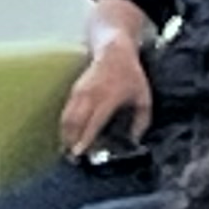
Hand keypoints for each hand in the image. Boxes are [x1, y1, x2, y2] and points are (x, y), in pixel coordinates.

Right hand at [58, 36, 153, 158]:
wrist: (114, 49)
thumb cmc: (131, 75)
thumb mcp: (143, 97)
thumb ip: (141, 121)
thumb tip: (135, 140)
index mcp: (107, 98)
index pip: (92, 122)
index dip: (84, 139)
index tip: (79, 152)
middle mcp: (90, 95)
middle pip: (74, 122)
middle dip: (70, 141)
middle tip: (71, 158)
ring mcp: (80, 92)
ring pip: (67, 117)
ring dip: (65, 135)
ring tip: (67, 150)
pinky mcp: (74, 90)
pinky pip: (66, 111)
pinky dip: (65, 125)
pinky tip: (68, 135)